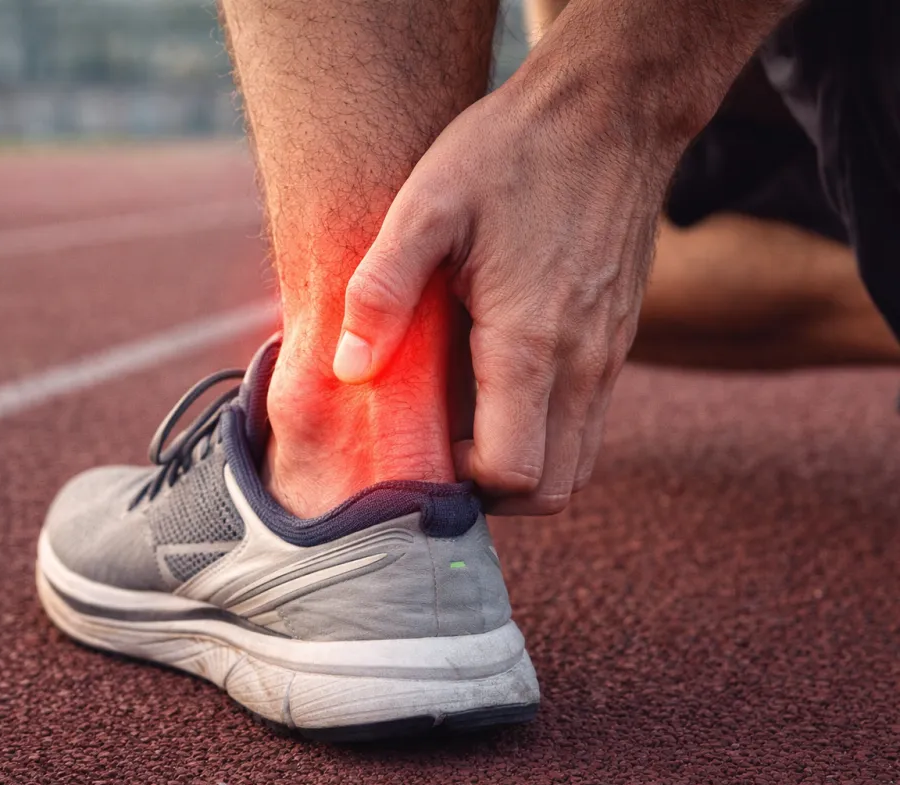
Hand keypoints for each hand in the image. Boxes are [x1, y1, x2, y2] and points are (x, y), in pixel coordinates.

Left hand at [332, 67, 678, 514]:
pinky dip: (544, 427)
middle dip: (491, 489)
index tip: (417, 446)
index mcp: (532, 342)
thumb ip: (382, 292)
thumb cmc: (514, 151)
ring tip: (464, 415)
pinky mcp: (619, 340)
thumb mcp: (427, 205)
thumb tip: (350, 371)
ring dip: (521, 461)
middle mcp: (584, 364)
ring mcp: (611, 356)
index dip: (458, 481)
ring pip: (576, 461)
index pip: (512, 475)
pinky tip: (498, 378)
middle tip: (439, 444)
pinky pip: (585, 419)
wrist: (613, 108)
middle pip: (552, 490)